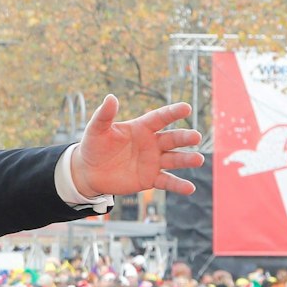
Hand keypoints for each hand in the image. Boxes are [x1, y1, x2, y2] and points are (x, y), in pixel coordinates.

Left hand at [68, 97, 204, 197]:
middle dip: (184, 138)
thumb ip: (104, 115)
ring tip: (198, 160)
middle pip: (172, 138)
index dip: (173, 112)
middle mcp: (152, 143)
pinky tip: (190, 188)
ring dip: (187, 159)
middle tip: (196, 137)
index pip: (160, 118)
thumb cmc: (94, 146)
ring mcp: (153, 161)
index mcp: (141, 128)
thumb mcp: (96, 130)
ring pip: (174, 159)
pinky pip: (167, 181)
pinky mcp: (150, 179)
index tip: (186, 108)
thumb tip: (110, 97)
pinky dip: (178, 185)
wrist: (89, 171)